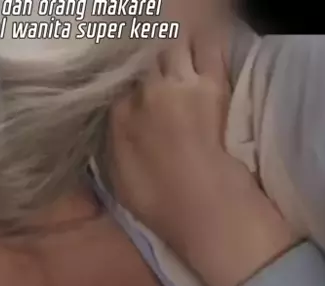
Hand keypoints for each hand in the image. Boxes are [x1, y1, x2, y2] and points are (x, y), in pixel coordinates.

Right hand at [108, 34, 300, 285]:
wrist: (203, 204)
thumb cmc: (156, 199)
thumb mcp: (115, 173)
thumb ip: (111, 137)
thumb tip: (112, 115)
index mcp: (117, 116)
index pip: (115, 80)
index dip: (122, 75)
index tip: (129, 79)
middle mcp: (143, 92)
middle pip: (142, 55)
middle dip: (145, 54)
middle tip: (151, 61)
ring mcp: (179, 84)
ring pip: (172, 43)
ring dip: (173, 44)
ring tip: (174, 52)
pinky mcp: (213, 82)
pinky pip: (208, 46)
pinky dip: (204, 41)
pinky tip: (200, 45)